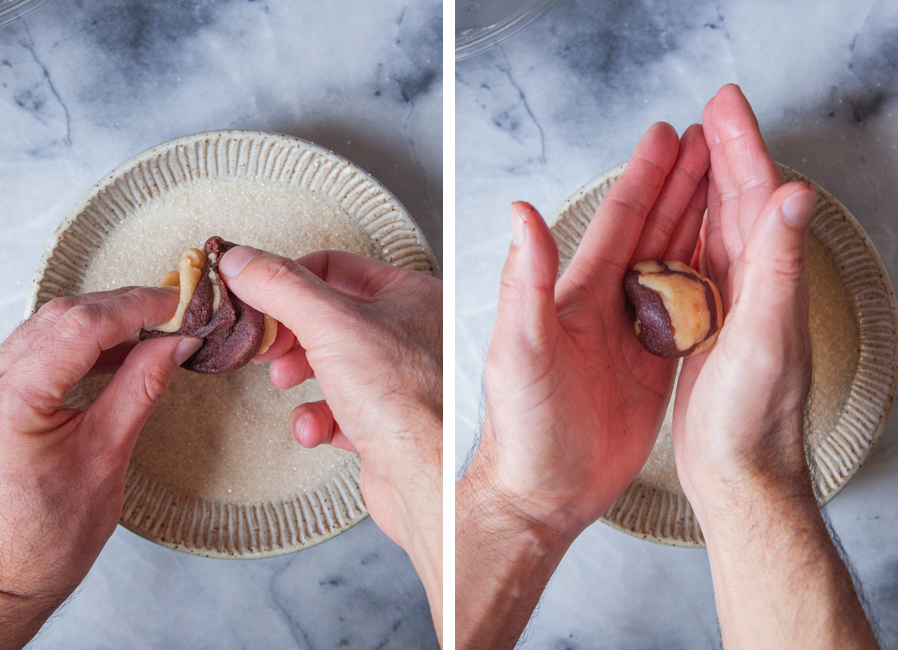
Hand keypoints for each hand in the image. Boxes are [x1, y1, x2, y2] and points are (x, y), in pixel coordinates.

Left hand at [0, 287, 200, 649]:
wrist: (3, 575)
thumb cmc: (44, 535)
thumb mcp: (105, 456)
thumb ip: (141, 388)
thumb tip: (176, 343)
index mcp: (12, 397)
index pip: (81, 325)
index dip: (137, 306)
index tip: (180, 302)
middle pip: (64, 315)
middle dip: (125, 306)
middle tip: (177, 311)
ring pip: (52, 325)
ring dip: (107, 321)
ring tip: (156, 328)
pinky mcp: (0, 393)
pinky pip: (44, 347)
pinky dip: (87, 342)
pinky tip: (121, 349)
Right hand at [218, 248, 442, 639]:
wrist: (430, 482)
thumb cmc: (404, 399)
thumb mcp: (332, 324)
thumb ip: (281, 286)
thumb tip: (240, 260)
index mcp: (412, 295)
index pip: (337, 266)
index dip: (288, 278)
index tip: (251, 293)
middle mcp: (413, 334)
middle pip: (331, 316)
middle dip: (290, 331)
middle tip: (262, 342)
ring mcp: (401, 381)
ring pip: (333, 364)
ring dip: (299, 372)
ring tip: (284, 381)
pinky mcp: (389, 425)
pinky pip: (341, 411)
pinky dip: (318, 418)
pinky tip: (313, 428)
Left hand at [466, 121, 709, 535]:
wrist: (544, 489)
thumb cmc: (523, 425)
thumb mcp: (520, 348)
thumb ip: (526, 282)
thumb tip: (521, 212)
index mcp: (576, 294)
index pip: (617, 221)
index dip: (645, 176)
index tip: (670, 135)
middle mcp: (604, 307)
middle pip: (651, 232)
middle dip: (681, 186)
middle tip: (711, 144)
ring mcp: (629, 335)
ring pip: (671, 266)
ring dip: (696, 224)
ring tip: (724, 187)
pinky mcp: (650, 367)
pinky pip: (685, 314)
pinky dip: (705, 283)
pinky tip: (723, 263)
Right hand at [671, 84, 815, 528]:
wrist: (738, 476)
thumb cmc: (749, 422)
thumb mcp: (764, 343)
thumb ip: (780, 269)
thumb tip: (793, 196)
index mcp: (769, 281)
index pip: (757, 196)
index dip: (741, 147)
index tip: (723, 107)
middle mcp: (758, 287)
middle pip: (741, 204)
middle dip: (726, 155)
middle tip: (710, 115)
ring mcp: (734, 307)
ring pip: (721, 232)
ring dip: (709, 189)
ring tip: (694, 157)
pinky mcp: (711, 329)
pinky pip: (701, 269)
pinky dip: (691, 237)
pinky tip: (678, 231)